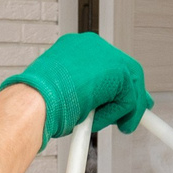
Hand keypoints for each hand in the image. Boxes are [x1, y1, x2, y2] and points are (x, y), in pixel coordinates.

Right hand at [0, 33, 152, 143]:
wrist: (35, 100)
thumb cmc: (39, 102)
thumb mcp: (63, 93)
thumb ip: (83, 93)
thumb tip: (94, 106)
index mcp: (76, 48)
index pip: (106, 64)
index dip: (117, 85)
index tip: (124, 100)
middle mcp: (92, 45)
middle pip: (125, 69)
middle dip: (134, 94)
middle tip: (137, 113)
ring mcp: (105, 54)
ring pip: (128, 85)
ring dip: (124, 109)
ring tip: (116, 126)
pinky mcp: (116, 69)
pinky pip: (127, 98)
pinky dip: (117, 114)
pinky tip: (98, 121)